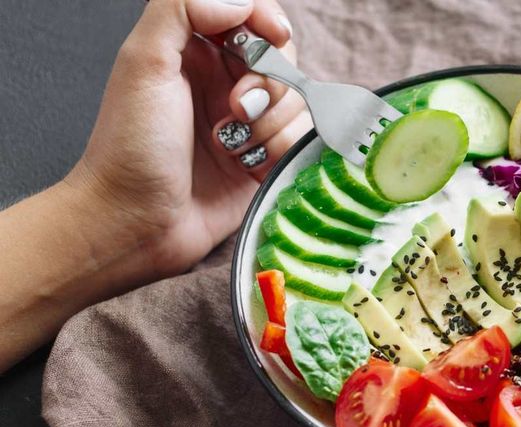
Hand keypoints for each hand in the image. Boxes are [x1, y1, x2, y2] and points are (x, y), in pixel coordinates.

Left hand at [69, 0, 310, 279]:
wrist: (136, 222)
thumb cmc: (131, 146)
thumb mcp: (143, 61)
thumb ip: (184, 9)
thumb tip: (242, 1)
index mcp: (195, 52)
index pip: (252, 18)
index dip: (269, 21)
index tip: (273, 36)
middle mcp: (225, 84)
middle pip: (285, 59)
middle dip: (270, 81)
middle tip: (236, 107)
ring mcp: (249, 124)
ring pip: (298, 102)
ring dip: (270, 123)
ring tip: (230, 145)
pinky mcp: (265, 161)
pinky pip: (300, 141)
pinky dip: (279, 150)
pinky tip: (247, 166)